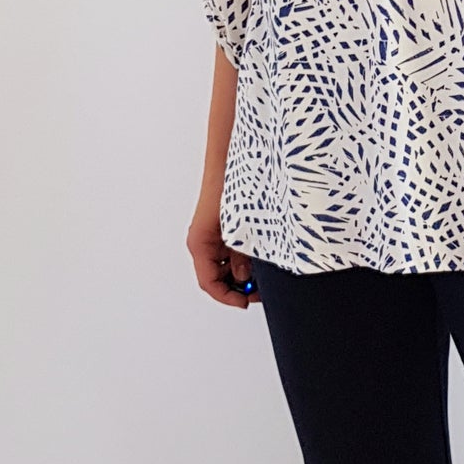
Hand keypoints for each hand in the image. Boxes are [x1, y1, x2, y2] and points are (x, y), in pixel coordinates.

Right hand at [187, 193, 261, 307]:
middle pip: (217, 278)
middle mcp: (203, 242)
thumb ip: (241, 258)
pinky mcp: (223, 230)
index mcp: (200, 243)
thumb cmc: (231, 187)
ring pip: (225, 267)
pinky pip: (231, 253)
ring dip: (243, 274)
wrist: (232, 160)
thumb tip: (245, 279)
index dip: (228, 298)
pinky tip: (260, 258)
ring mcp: (213, 236)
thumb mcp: (240, 229)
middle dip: (238, 288)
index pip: (209, 283)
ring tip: (263, 275)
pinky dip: (244, 260)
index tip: (246, 303)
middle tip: (260, 291)